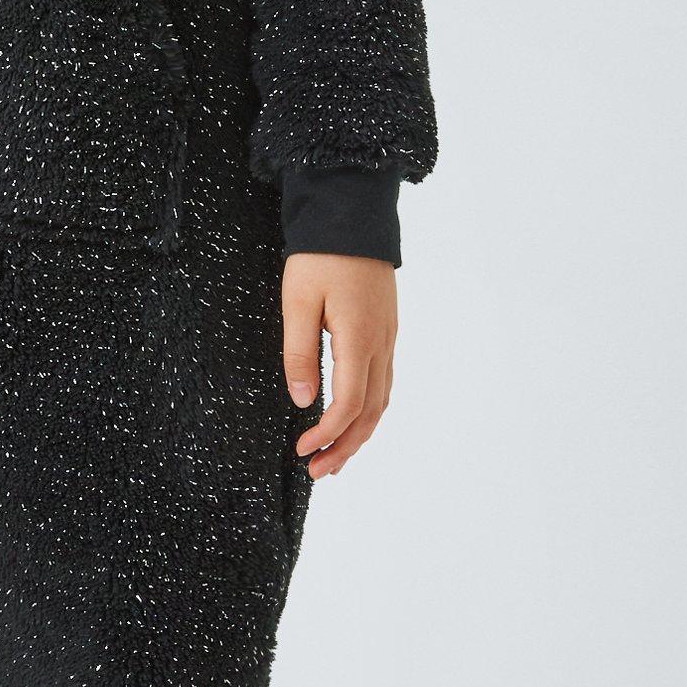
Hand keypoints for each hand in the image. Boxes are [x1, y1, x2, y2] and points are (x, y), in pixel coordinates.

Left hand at [281, 252, 396, 478]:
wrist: (352, 214)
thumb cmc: (320, 255)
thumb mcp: (298, 301)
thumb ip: (300, 352)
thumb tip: (304, 402)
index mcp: (359, 338)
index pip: (349, 403)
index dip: (327, 434)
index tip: (302, 452)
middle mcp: (381, 343)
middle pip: (372, 412)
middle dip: (346, 447)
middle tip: (319, 472)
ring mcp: (387, 337)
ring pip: (382, 400)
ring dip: (360, 434)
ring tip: (335, 459)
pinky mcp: (385, 330)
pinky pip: (383, 382)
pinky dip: (369, 410)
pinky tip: (352, 419)